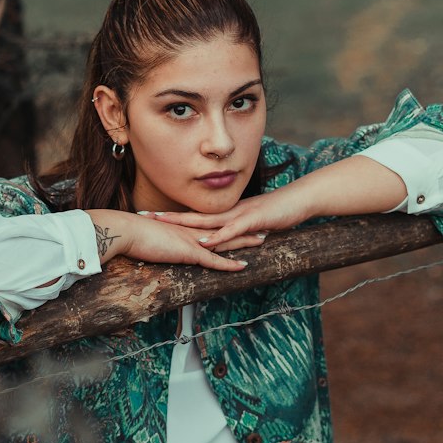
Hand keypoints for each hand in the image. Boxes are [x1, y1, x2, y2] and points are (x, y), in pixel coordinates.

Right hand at [85, 210, 263, 271]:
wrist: (125, 231)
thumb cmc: (131, 234)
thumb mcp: (149, 237)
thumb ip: (158, 240)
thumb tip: (158, 244)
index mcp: (183, 227)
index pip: (209, 225)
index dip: (226, 224)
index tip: (240, 222)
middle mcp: (191, 231)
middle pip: (223, 229)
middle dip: (243, 228)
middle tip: (262, 225)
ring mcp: (191, 241)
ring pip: (224, 241)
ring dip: (244, 241)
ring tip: (263, 239)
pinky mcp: (187, 252)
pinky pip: (213, 261)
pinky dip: (229, 264)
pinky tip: (243, 266)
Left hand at [137, 182, 314, 250]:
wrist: (299, 200)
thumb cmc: (277, 212)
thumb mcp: (251, 224)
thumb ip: (235, 232)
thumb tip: (221, 241)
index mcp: (225, 214)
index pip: (194, 216)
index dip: (172, 217)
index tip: (151, 216)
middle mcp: (227, 213)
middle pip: (192, 216)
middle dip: (167, 217)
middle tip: (143, 216)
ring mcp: (238, 216)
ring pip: (206, 221)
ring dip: (184, 224)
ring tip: (163, 226)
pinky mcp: (252, 221)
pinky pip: (230, 230)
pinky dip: (216, 237)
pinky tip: (204, 242)